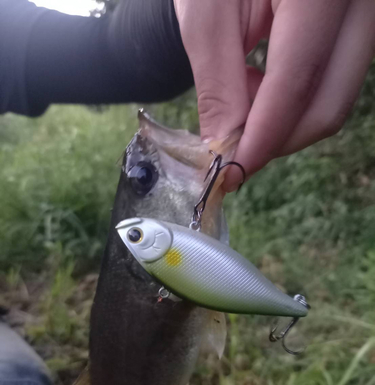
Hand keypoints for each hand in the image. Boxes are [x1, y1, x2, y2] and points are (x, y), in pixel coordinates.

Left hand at [174, 0, 374, 190]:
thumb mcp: (206, 11)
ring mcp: (364, 13)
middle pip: (330, 102)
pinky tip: (258, 80)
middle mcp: (359, 0)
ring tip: (240, 94)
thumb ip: (218, 82)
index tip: (230, 175)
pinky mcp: (355, 25)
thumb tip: (225, 148)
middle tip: (232, 145)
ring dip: (282, 118)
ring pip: (334, 96)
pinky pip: (331, 80)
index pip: (298, 81)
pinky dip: (291, 98)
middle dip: (277, 138)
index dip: (263, 138)